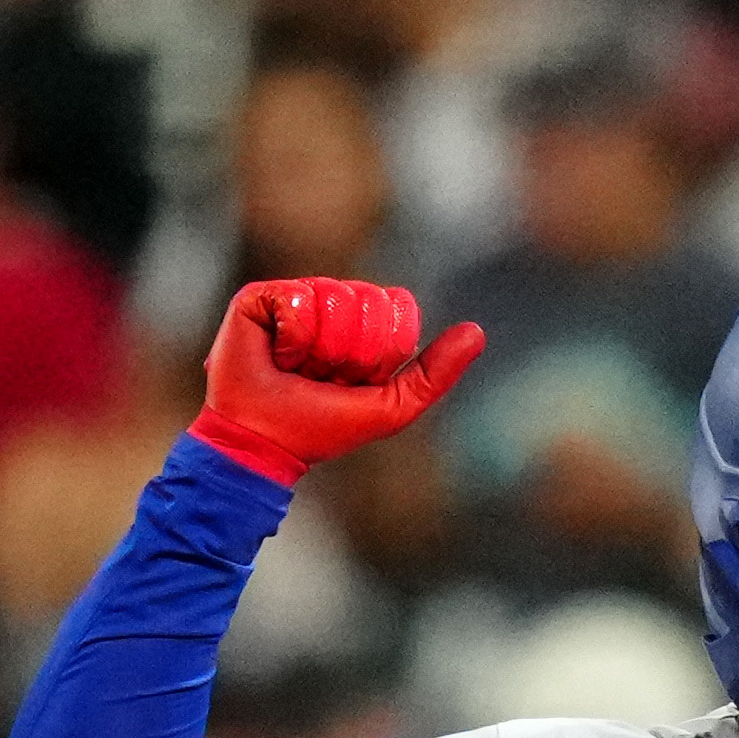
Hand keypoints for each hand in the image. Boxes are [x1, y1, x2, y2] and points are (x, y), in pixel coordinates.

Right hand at [190, 279, 485, 488]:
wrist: (262, 440)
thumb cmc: (323, 427)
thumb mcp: (392, 408)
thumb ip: (435, 375)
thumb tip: (477, 331)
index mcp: (362, 325)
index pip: (394, 308)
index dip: (382, 348)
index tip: (356, 379)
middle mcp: (330, 304)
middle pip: (367, 301)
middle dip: (351, 351)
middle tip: (322, 376)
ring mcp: (296, 297)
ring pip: (333, 298)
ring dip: (320, 349)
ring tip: (296, 368)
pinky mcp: (261, 297)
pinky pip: (298, 299)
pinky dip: (292, 339)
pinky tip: (276, 354)